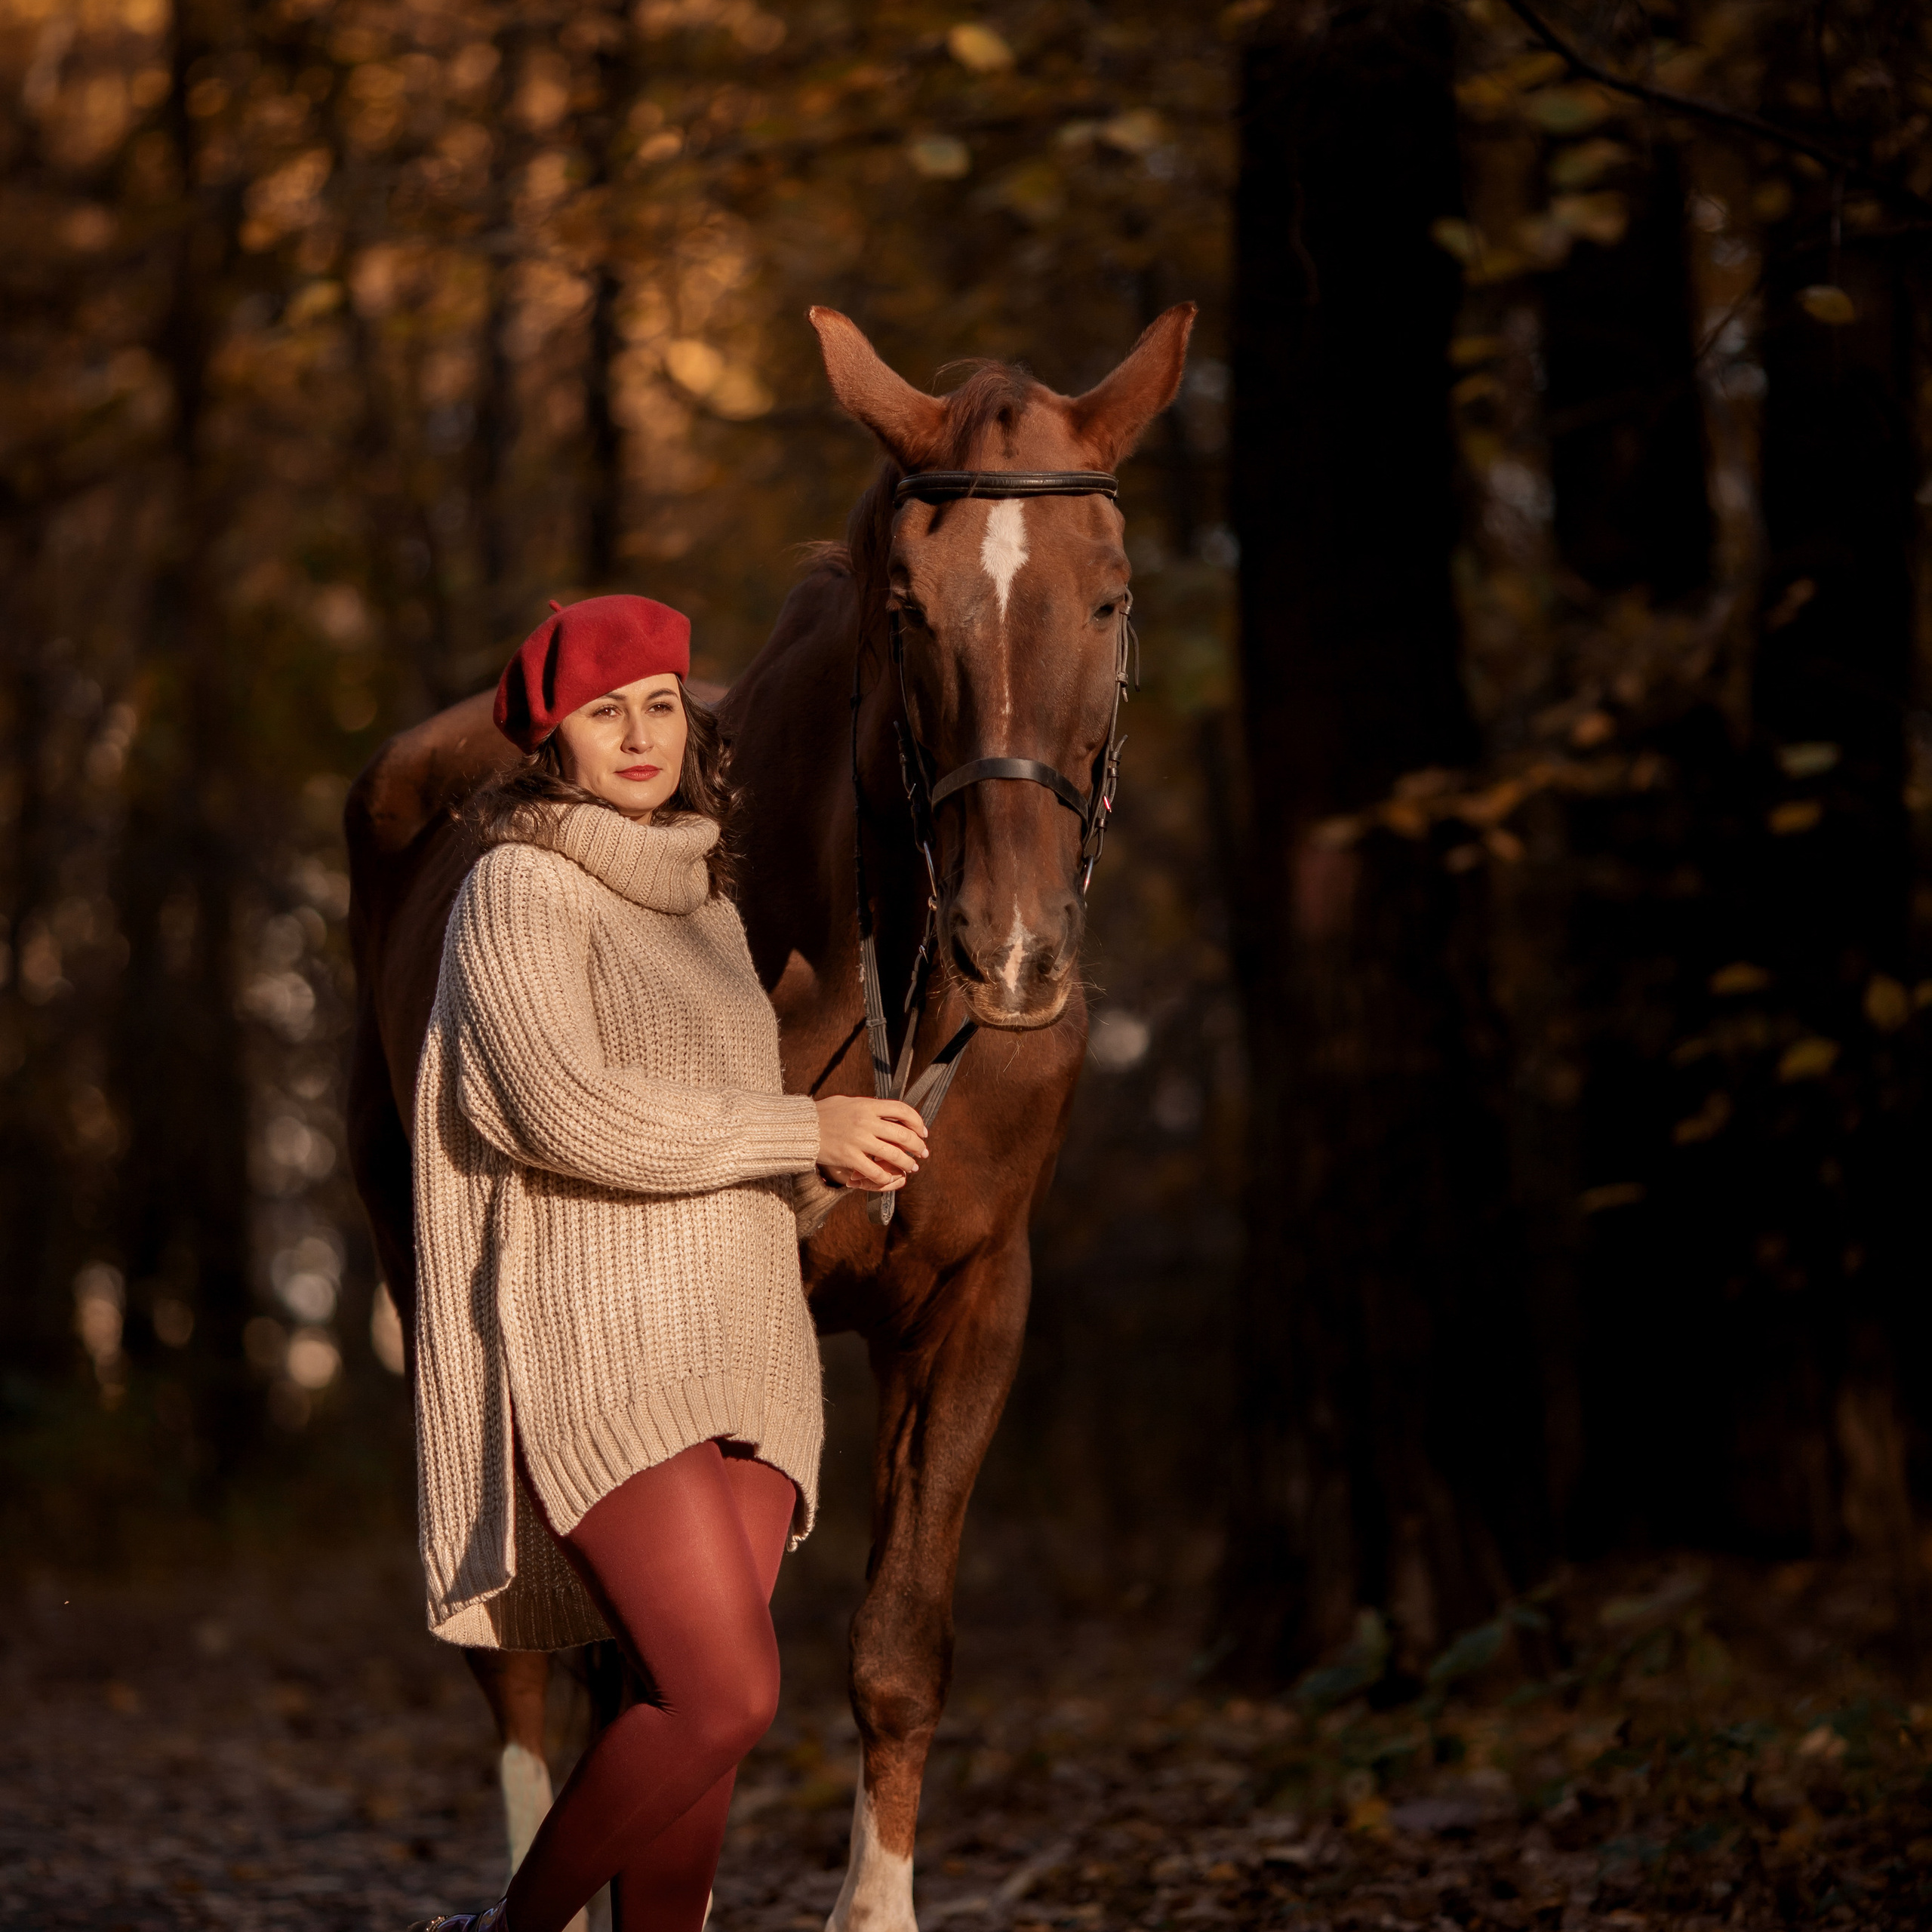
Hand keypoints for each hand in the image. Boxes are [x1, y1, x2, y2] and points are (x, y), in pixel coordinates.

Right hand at [814, 1094, 928, 1191]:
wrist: (800, 1128)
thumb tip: (890, 1113)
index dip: (917, 1122)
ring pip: (893, 1155)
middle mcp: (865, 1122)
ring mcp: (858, 1140)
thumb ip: (870, 1107)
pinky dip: (886, 1177)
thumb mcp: (849, 1102)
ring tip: (911, 1167)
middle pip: (903, 1135)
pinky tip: (889, 1178)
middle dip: (918, 1146)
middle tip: (923, 1153)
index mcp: (867, 1106)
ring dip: (907, 1163)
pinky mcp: (849, 1158)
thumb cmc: (824, 1114)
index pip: (902, 1110)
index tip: (922, 1131)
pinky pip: (875, 1171)